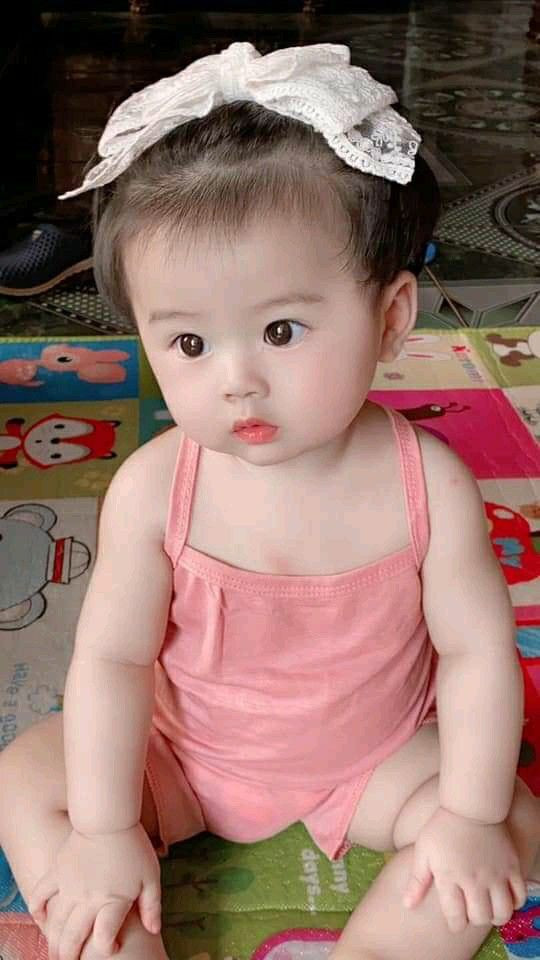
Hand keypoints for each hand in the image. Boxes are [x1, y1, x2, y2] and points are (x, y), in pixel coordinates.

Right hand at [27, 823, 160, 959]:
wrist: (108, 817)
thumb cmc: (133, 845)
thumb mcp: (151, 876)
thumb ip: (152, 905)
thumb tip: (154, 930)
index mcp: (112, 900)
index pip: (104, 938)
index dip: (106, 949)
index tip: (111, 948)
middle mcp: (87, 899)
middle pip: (73, 939)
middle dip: (71, 956)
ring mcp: (68, 887)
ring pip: (55, 925)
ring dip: (54, 942)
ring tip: (57, 952)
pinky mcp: (56, 873)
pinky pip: (39, 896)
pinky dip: (37, 911)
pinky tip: (42, 920)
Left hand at [402, 805, 527, 931]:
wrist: (470, 805)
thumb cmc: (442, 828)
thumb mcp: (423, 851)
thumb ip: (417, 881)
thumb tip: (406, 905)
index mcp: (449, 877)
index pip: (455, 917)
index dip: (455, 924)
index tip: (455, 921)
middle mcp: (473, 879)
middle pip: (479, 917)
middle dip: (473, 920)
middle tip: (471, 911)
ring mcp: (495, 873)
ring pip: (502, 912)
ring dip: (495, 916)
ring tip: (489, 908)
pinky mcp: (511, 866)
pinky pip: (519, 896)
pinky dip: (514, 903)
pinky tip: (504, 897)